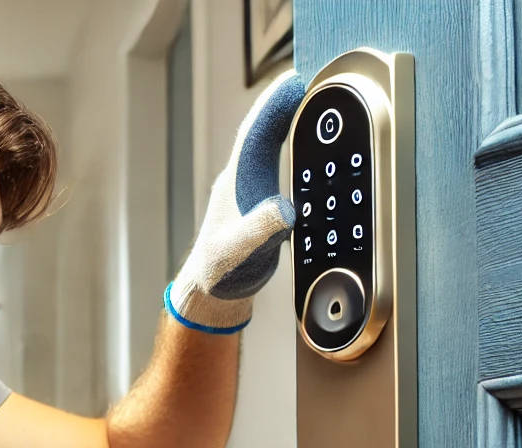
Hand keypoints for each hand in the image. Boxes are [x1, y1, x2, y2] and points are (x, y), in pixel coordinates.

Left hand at [167, 70, 304, 333]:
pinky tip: (302, 145)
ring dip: (285, 122)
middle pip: (262, 133)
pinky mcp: (258, 204)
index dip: (273, 107)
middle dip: (283, 105)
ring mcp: (249, 192)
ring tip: (308, 101)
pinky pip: (275, 166)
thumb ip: (260, 230)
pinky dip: (289, 150)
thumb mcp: (239, 252)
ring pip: (268, 147)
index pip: (254, 136)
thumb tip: (285, 210)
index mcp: (235, 185)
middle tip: (308, 80)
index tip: (294, 82)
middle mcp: (241, 182)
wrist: (212, 292)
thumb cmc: (219, 273)